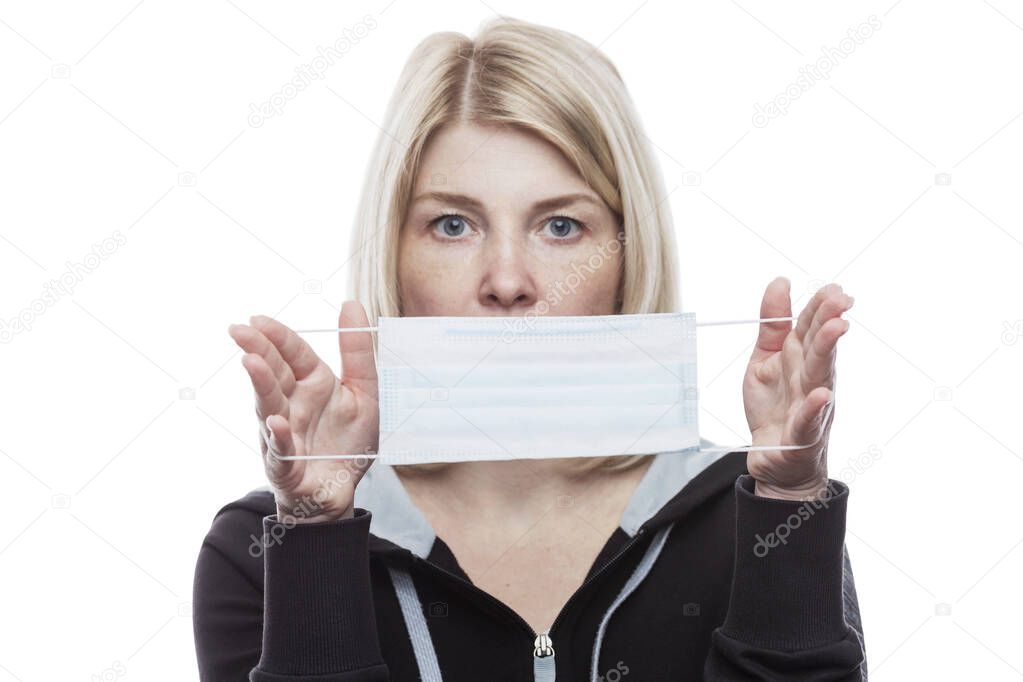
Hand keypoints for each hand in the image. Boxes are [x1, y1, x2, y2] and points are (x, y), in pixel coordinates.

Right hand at [228, 301, 378, 521]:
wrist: (342, 488)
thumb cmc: (348, 439)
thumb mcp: (365, 391)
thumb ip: (357, 351)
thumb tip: (350, 303)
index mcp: (313, 384)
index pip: (293, 353)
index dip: (278, 336)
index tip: (257, 318)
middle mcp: (293, 404)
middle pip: (274, 373)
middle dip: (258, 350)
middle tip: (239, 330)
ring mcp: (284, 433)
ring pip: (270, 405)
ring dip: (262, 385)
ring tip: (251, 363)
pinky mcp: (286, 464)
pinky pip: (281, 450)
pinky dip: (278, 437)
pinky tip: (277, 423)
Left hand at [742, 277, 852, 500]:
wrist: (773, 457)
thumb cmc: (773, 406)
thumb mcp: (764, 359)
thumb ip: (772, 324)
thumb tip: (781, 281)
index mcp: (800, 359)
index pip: (811, 328)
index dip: (820, 308)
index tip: (834, 288)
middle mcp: (810, 379)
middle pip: (819, 347)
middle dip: (828, 322)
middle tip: (841, 299)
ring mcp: (809, 406)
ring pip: (819, 376)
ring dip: (827, 352)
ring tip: (837, 328)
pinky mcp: (802, 434)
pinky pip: (808, 420)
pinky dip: (814, 408)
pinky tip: (822, 395)